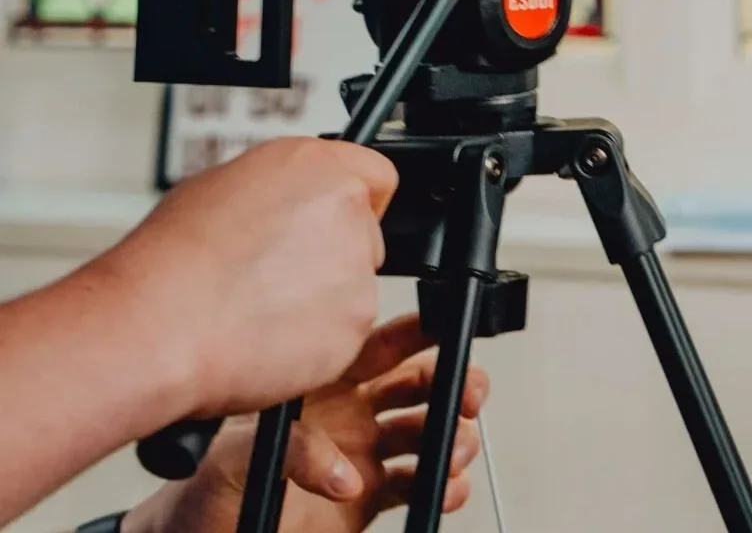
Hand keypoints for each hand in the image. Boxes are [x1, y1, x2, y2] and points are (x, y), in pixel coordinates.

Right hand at [89, 137, 397, 419]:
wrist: (156, 328)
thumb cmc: (170, 262)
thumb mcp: (218, 187)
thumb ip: (277, 189)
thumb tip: (287, 200)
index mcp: (314, 165)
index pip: (375, 174)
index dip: (350, 201)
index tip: (329, 222)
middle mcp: (345, 211)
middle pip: (365, 233)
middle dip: (331, 254)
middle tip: (274, 276)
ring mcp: (356, 268)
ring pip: (353, 286)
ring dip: (322, 300)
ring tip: (258, 309)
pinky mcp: (355, 321)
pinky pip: (344, 330)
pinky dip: (315, 339)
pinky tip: (265, 335)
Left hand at [122, 315, 489, 532]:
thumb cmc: (201, 497)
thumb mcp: (234, 458)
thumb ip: (295, 449)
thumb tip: (347, 470)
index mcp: (320, 385)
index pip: (381, 346)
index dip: (421, 334)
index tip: (449, 333)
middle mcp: (348, 415)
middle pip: (420, 387)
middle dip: (454, 385)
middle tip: (467, 397)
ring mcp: (362, 456)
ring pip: (428, 434)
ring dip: (453, 438)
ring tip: (453, 450)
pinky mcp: (370, 500)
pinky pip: (421, 485)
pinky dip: (444, 486)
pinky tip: (445, 487)